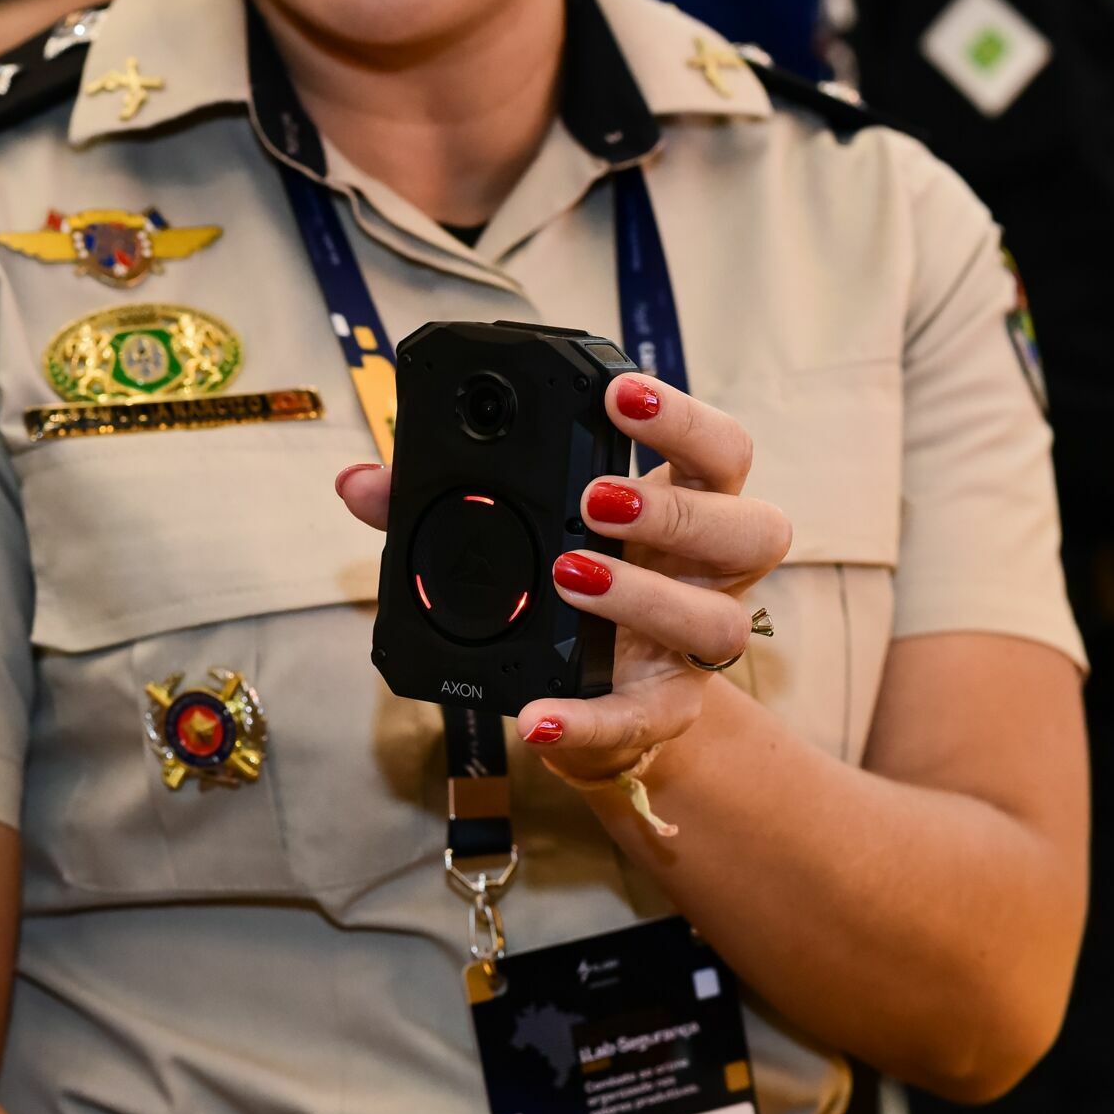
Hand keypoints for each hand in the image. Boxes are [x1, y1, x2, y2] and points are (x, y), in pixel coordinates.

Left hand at [336, 374, 791, 784]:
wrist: (596, 695)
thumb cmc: (569, 586)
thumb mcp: (516, 532)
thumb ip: (442, 502)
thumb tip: (361, 483)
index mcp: (688, 505)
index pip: (719, 449)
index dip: (679, 417)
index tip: (615, 392)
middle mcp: (713, 572)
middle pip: (751, 527)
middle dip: (674, 506)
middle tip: (594, 497)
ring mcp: (697, 644)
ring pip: (719, 624)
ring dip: (646, 597)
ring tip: (570, 577)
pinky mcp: (666, 713)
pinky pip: (641, 720)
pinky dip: (587, 721)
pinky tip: (537, 717)